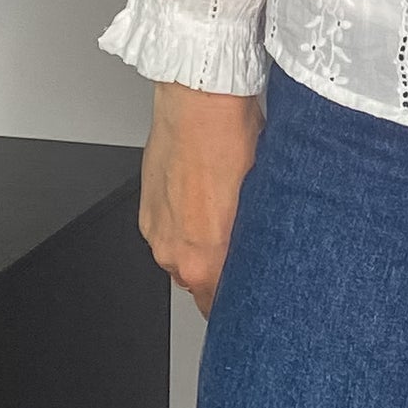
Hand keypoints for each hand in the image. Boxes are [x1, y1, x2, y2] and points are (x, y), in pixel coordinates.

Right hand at [139, 82, 263, 315]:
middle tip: (239, 245)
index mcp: (206, 259)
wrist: (197, 100)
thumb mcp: (260, 199)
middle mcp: (173, 251)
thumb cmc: (232, 139)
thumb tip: (262, 253)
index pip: (217, 306)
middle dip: (218, 271)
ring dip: (197, 246)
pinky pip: (166, 231)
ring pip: (179, 257)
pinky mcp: (145, 209)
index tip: (246, 297)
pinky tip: (199, 197)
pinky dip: (180, 223)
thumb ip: (253, 240)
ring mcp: (155, 230)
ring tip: (218, 213)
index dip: (236, 302)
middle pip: (198, 283)